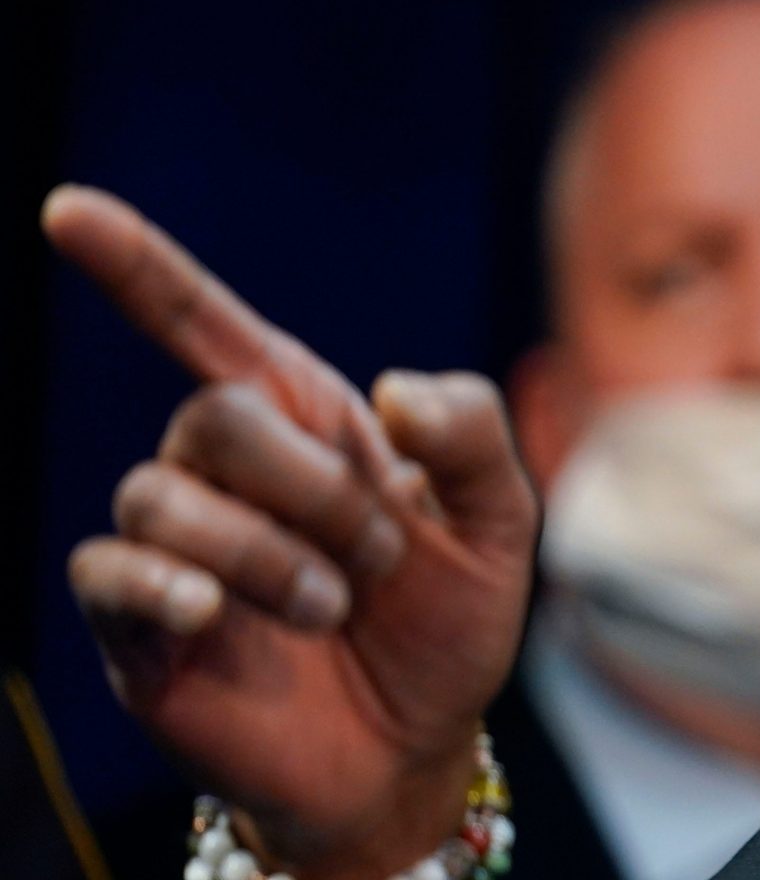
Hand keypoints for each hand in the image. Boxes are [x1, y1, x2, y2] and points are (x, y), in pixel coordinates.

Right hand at [42, 184, 536, 878]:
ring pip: (163, 496)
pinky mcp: (140, 626)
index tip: (67, 210)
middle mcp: (225, 470)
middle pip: (214, 418)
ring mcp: (175, 548)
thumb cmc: (448, 619)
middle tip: (378, 560)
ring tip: (334, 610)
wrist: (418, 744)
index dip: (134, 263)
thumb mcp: (499, 521)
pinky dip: (166, 585)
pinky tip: (217, 611)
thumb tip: (388, 393)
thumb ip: (473, 433)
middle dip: (314, 489)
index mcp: (305, 420)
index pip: (201, 323)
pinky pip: (109, 573)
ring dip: (270, 555)